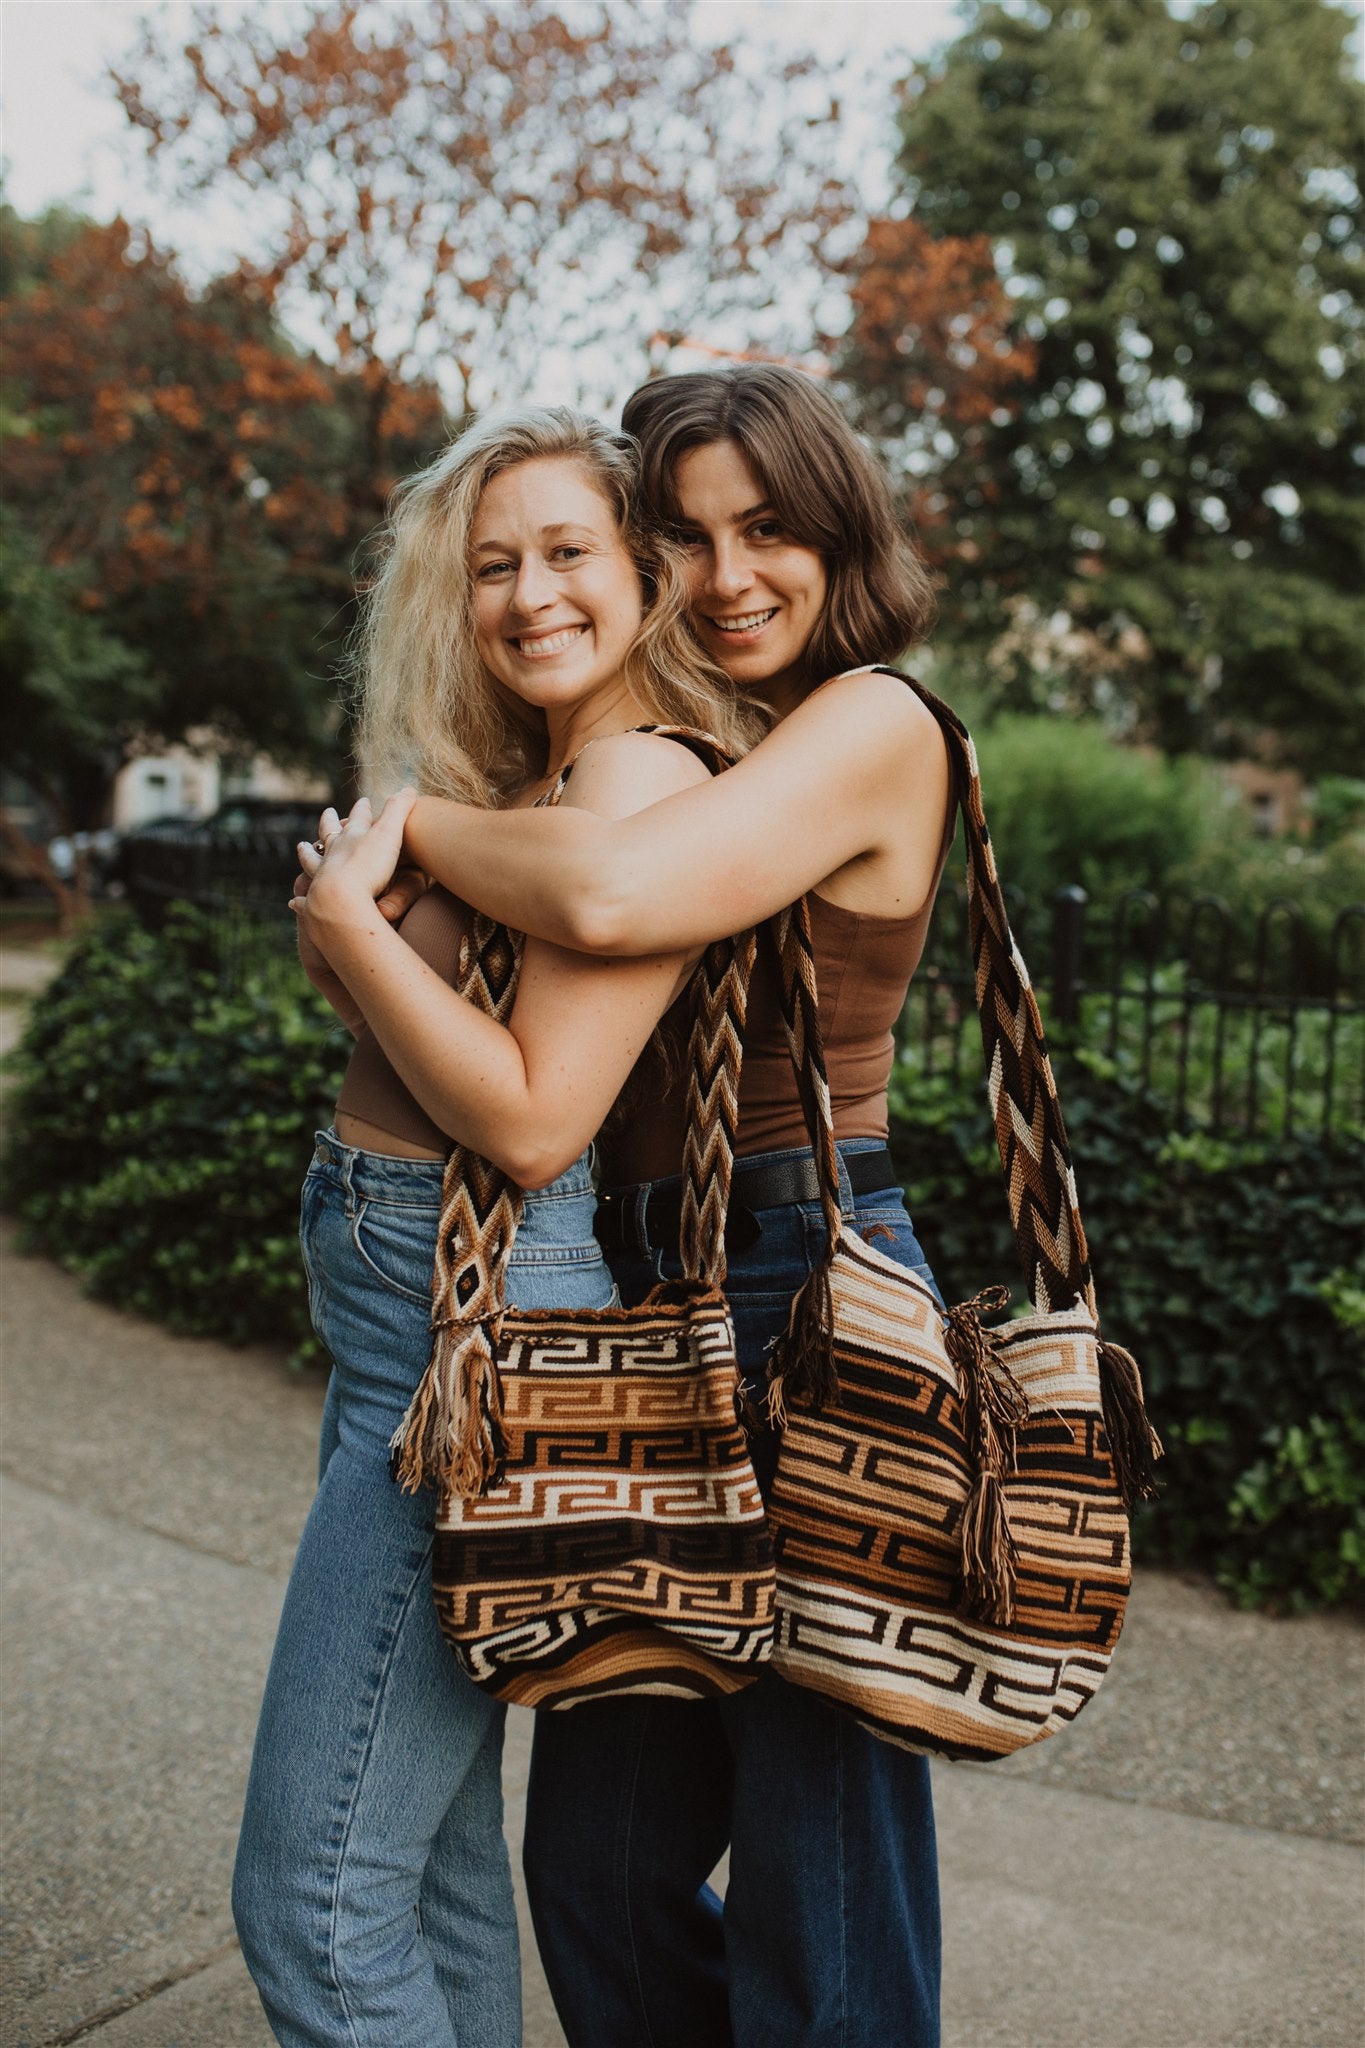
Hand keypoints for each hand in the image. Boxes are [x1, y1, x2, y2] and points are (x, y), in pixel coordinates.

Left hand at [293, 792, 417, 920]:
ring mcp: (322, 875)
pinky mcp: (316, 900)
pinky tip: (295, 901)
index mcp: (353, 836)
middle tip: (327, 813)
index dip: (362, 809)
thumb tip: (410, 788)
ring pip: (311, 860)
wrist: (341, 898)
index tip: (363, 800)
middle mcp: (334, 852)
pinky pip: (307, 899)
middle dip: (329, 822)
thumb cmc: (367, 865)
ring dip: (307, 853)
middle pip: (329, 832)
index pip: (359, 817)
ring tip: (302, 847)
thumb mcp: (389, 833)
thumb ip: (399, 810)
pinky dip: (301, 899)